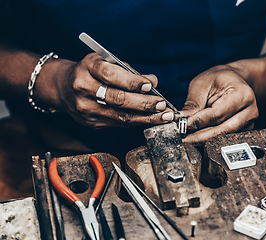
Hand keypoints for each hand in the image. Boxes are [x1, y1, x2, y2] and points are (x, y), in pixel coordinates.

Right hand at [56, 53, 174, 127]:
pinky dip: (137, 122)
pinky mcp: (91, 123)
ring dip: (145, 117)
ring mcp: (86, 109)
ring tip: (162, 116)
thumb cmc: (89, 71)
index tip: (150, 85)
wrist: (62, 87)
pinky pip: (118, 124)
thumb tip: (152, 81)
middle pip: (118, 99)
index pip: (111, 75)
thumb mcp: (104, 62)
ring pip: (120, 116)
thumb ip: (128, 71)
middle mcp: (83, 89)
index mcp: (87, 69)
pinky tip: (150, 120)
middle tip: (162, 104)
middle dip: (144, 103)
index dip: (133, 81)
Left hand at [180, 65, 257, 143]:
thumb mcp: (201, 85)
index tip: (183, 127)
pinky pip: (226, 139)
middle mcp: (250, 111)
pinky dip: (211, 140)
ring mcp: (249, 123)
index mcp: (242, 95)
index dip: (199, 122)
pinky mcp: (245, 131)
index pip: (217, 115)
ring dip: (204, 140)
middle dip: (200, 137)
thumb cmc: (218, 79)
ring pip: (223, 138)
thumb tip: (181, 120)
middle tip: (183, 139)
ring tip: (188, 139)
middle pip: (222, 131)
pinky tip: (198, 138)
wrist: (233, 79)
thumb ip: (193, 104)